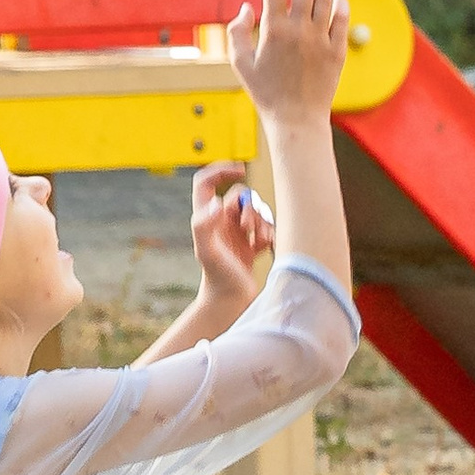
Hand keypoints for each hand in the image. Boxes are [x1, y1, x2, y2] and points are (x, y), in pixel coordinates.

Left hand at [188, 161, 274, 309]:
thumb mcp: (207, 252)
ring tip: (260, 240)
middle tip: (248, 227)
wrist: (230, 304)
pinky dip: (270, 233)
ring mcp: (237, 234)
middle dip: (250, 207)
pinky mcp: (251, 246)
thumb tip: (217, 202)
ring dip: (262, 221)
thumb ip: (204, 225)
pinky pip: (265, 228)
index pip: (206, 183)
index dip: (220, 170)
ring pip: (255, 211)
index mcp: (207, 219)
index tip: (240, 170)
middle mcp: (221, 223)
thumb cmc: (218, 279)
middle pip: (240, 196)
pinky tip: (268, 246)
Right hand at [227, 0, 349, 123]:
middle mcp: (299, 30)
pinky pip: (342, 17)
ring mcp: (321, 39)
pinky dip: (340, 2)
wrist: (296, 120)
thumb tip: (248, 7)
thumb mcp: (240, 64)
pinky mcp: (337, 50)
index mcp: (273, 31)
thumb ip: (237, 32)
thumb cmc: (266, 93)